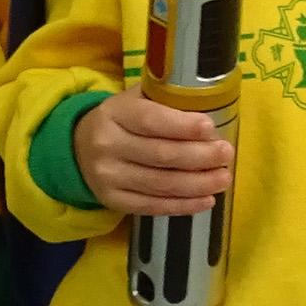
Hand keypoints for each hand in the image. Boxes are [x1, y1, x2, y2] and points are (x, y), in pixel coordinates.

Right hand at [74, 92, 235, 218]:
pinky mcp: (113, 201)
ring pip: (160, 184)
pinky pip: (152, 206)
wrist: (79, 147)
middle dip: (200, 156)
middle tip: (226, 154)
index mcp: (115, 113)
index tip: (211, 129)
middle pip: (161, 155)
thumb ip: (165, 99)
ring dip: (198, 184)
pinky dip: (183, 206)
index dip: (183, 126)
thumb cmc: (122, 119)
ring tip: (223, 178)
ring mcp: (108, 176)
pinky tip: (206, 200)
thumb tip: (210, 104)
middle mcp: (107, 145)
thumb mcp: (136, 99)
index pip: (150, 121)